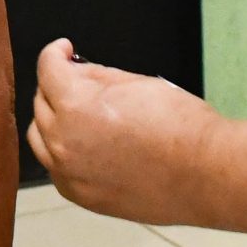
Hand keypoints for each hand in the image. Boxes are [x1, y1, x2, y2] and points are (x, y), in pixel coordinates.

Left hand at [28, 39, 220, 223]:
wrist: (205, 174)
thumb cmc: (180, 125)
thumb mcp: (136, 83)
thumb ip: (97, 76)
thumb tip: (77, 72)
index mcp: (75, 106)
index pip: (47, 69)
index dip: (55, 52)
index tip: (64, 50)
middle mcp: (63, 141)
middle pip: (41, 103)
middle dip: (56, 86)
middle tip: (78, 80)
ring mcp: (69, 173)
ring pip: (41, 139)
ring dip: (53, 121)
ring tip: (79, 114)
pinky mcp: (82, 196)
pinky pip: (56, 169)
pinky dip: (63, 153)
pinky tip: (86, 145)